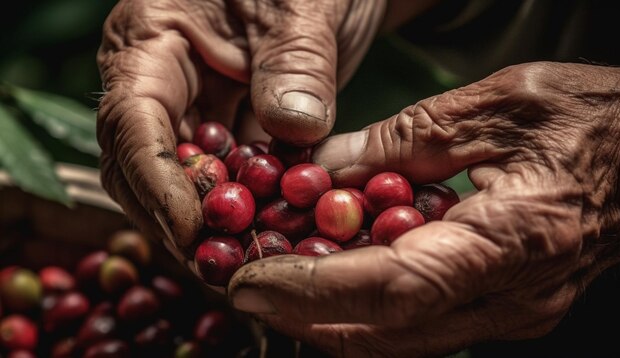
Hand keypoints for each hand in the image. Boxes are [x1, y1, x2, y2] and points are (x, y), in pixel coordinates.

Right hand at [95, 0, 390, 263]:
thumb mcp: (304, 4)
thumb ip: (296, 64)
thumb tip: (291, 132)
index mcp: (152, 38)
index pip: (132, 120)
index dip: (156, 182)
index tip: (191, 228)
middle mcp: (163, 78)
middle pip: (142, 163)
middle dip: (176, 215)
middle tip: (221, 258)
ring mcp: (197, 106)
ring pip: (184, 178)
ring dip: (212, 219)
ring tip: (249, 252)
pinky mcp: (232, 126)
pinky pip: (229, 176)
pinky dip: (247, 204)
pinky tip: (272, 225)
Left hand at [228, 62, 619, 356]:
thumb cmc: (597, 119)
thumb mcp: (496, 106)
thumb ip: (405, 140)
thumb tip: (325, 166)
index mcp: (511, 240)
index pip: (392, 288)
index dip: (311, 290)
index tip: (250, 280)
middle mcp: (510, 298)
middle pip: (384, 334)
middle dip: (303, 316)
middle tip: (244, 287)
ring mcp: (510, 312)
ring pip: (398, 340)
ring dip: (327, 318)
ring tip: (274, 282)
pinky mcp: (504, 307)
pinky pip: (419, 323)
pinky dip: (364, 307)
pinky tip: (332, 276)